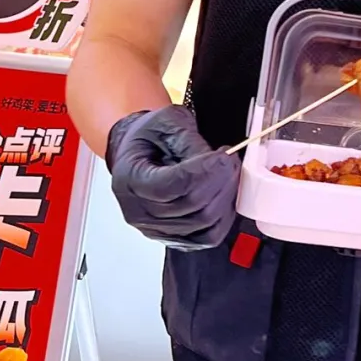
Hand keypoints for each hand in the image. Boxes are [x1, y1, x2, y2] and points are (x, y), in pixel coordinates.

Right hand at [105, 105, 239, 249]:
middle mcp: (137, 211)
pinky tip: (225, 195)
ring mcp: (154, 229)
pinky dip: (223, 218)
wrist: (139, 150)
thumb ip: (190, 142)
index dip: (202, 172)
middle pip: (190, 206)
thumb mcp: (166, 122)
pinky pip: (206, 238)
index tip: (223, 156)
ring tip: (229, 173)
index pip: (169, 186)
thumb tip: (217, 162)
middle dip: (219, 181)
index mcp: (129, 178)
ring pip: (202, 225)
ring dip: (225, 197)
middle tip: (231, 160)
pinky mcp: (172, 237)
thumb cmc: (149, 135)